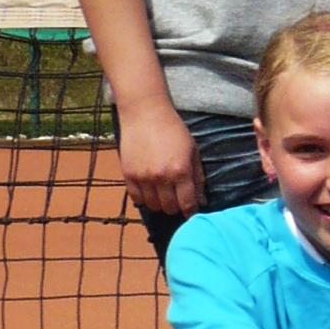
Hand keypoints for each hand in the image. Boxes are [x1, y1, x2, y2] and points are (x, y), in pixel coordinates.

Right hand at [116, 99, 204, 215]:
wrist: (146, 115)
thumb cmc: (174, 131)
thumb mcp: (193, 151)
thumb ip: (197, 177)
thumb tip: (201, 200)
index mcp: (180, 171)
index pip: (187, 204)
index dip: (191, 212)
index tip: (192, 213)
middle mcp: (161, 178)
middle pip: (169, 208)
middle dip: (176, 208)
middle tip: (178, 201)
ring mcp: (143, 178)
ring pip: (153, 206)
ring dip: (160, 204)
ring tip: (164, 195)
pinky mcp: (128, 175)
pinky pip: (136, 198)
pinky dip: (144, 199)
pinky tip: (150, 192)